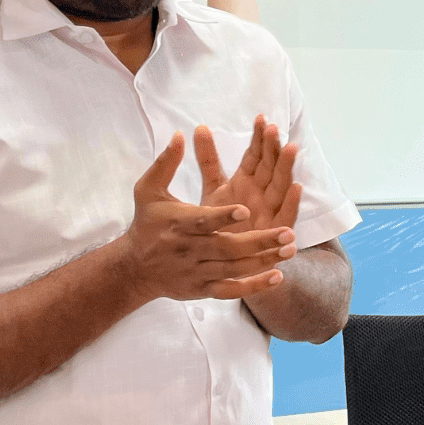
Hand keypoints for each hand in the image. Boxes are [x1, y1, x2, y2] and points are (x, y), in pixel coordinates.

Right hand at [117, 131, 294, 303]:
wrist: (134, 267)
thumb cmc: (147, 223)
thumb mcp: (148, 190)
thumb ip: (166, 163)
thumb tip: (181, 134)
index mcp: (178, 224)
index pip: (203, 221)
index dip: (223, 217)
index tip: (245, 210)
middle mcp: (188, 249)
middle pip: (226, 247)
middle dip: (258, 241)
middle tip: (286, 232)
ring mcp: (197, 271)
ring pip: (234, 269)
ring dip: (264, 261)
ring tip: (290, 249)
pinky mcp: (203, 289)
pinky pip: (231, 291)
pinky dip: (254, 287)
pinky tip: (277, 276)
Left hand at [194, 118, 301, 237]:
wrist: (223, 260)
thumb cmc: (220, 222)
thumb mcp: (213, 188)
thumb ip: (208, 160)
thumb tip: (200, 126)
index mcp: (246, 181)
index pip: (255, 156)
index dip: (258, 138)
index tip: (260, 119)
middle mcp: (261, 194)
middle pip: (270, 167)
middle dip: (272, 148)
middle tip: (274, 129)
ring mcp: (270, 212)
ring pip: (280, 186)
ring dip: (286, 168)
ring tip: (291, 148)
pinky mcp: (275, 232)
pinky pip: (286, 216)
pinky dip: (292, 202)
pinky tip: (296, 187)